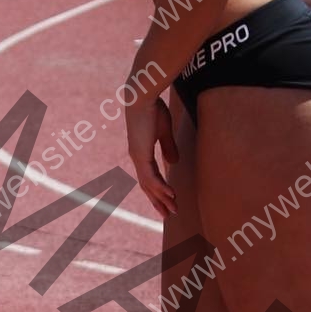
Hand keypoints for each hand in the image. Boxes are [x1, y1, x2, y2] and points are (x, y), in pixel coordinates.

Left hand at [125, 95, 178, 217]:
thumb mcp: (164, 131)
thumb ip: (168, 147)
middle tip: (168, 214)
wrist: (142, 96)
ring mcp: (138, 157)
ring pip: (150, 185)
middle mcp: (137, 157)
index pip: (150, 176)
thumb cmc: (153, 109)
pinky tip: (170, 195)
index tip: (169, 200)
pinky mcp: (141, 154)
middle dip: (158, 201)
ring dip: (162, 198)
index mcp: (141, 152)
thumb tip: (172, 163)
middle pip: (147, 186)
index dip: (159, 190)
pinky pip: (151, 177)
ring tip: (172, 210)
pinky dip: (161, 187)